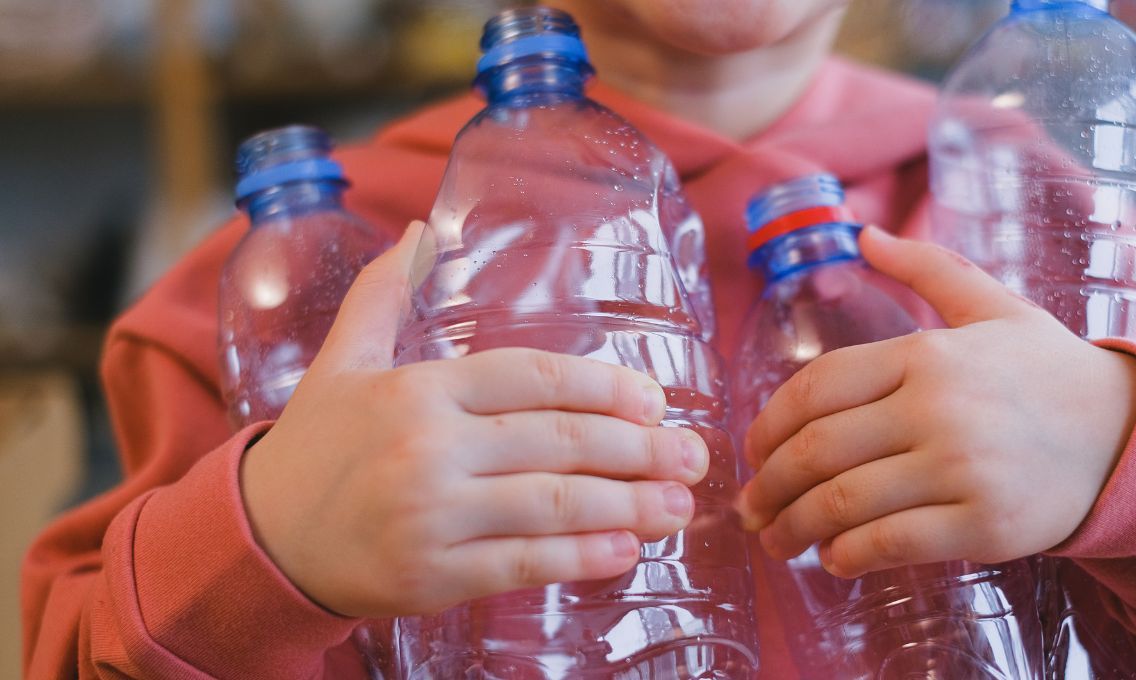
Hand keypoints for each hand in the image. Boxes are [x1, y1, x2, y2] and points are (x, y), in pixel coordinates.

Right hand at [241, 221, 709, 617]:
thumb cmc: (313, 445)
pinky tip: (624, 550)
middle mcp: (428, 449)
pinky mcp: (434, 576)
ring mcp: (432, 517)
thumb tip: (421, 231)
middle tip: (693, 455)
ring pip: (552, 506)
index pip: (532, 379)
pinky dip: (580, 559)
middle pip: (558, 441)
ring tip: (678, 505)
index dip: (604, 387)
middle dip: (638, 449)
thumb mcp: (341, 360)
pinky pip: (523, 565)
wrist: (263, 538)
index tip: (655, 400)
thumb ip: (384, 294)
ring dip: (627, 506)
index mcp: (418, 390)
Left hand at [736, 226, 1135, 577]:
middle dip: (767, 488)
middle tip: (748, 510)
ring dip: (792, 529)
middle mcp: (936, 406)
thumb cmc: (1045, 371)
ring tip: (776, 542)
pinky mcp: (983, 523)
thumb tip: (863, 232)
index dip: (766, 426)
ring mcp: (961, 467)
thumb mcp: (991, 306)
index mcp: (925, 353)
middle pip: (816, 451)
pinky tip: (834, 558)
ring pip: (842, 503)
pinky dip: (847, 556)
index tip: (750, 454)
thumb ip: (926, 267)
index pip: (814, 389)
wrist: (1126, 434)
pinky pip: (890, 544)